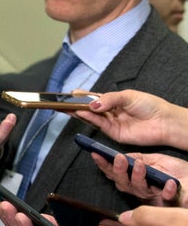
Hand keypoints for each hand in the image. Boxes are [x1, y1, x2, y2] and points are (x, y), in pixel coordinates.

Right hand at [73, 89, 187, 148]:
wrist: (163, 122)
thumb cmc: (150, 106)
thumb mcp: (128, 96)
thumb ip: (109, 99)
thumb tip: (92, 105)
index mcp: (114, 100)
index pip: (95, 97)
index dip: (82, 96)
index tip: (71, 93)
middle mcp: (110, 111)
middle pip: (89, 108)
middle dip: (76, 105)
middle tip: (62, 102)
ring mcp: (111, 122)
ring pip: (91, 116)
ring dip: (79, 112)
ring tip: (68, 108)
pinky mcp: (113, 132)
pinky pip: (98, 124)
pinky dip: (89, 119)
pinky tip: (81, 113)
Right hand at [90, 152, 185, 206]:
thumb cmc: (179, 171)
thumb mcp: (157, 160)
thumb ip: (139, 158)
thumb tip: (121, 155)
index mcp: (136, 180)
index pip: (116, 174)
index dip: (105, 165)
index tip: (96, 155)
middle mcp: (142, 190)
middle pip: (123, 184)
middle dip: (119, 171)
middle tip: (118, 159)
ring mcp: (154, 197)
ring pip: (139, 190)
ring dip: (138, 177)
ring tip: (140, 165)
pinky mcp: (169, 203)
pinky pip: (165, 198)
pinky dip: (167, 190)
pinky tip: (169, 183)